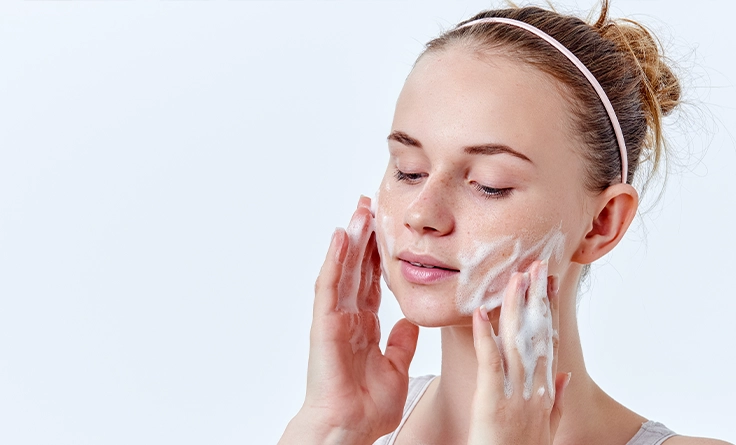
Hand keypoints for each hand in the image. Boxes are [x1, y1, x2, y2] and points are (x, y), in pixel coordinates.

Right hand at [278, 196, 419, 444]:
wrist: (349, 426)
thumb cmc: (367, 406)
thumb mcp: (396, 367)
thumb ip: (401, 343)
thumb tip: (410, 322)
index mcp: (365, 327)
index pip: (373, 281)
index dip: (379, 255)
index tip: (387, 228)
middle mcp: (348, 317)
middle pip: (357, 268)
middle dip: (364, 237)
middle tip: (370, 205)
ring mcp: (335, 318)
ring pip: (344, 269)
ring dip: (351, 239)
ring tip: (360, 210)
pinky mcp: (325, 323)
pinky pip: (330, 286)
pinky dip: (335, 260)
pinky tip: (341, 236)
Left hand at [468, 260, 570, 444]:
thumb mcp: (547, 429)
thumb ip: (557, 401)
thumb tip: (566, 376)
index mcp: (545, 392)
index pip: (548, 341)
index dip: (549, 309)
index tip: (549, 281)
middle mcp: (536, 389)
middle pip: (537, 334)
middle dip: (538, 297)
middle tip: (537, 263)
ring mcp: (516, 395)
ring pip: (517, 342)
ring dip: (515, 307)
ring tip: (515, 276)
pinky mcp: (493, 403)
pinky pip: (489, 364)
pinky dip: (484, 338)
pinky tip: (479, 314)